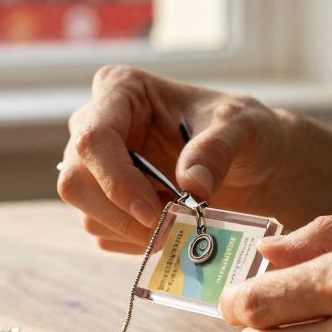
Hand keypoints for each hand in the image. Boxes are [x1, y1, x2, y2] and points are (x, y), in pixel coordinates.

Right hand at [58, 65, 298, 252]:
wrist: (254, 165)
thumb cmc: (244, 132)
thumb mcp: (243, 129)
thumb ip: (217, 149)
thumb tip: (191, 184)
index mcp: (120, 90)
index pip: (93, 138)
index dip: (116, 181)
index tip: (153, 212)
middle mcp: (97, 124)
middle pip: (76, 181)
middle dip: (122, 214)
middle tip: (172, 228)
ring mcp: (97, 166)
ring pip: (87, 213)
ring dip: (135, 231)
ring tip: (183, 222)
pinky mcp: (105, 202)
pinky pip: (104, 233)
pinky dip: (138, 241)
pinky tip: (173, 228)